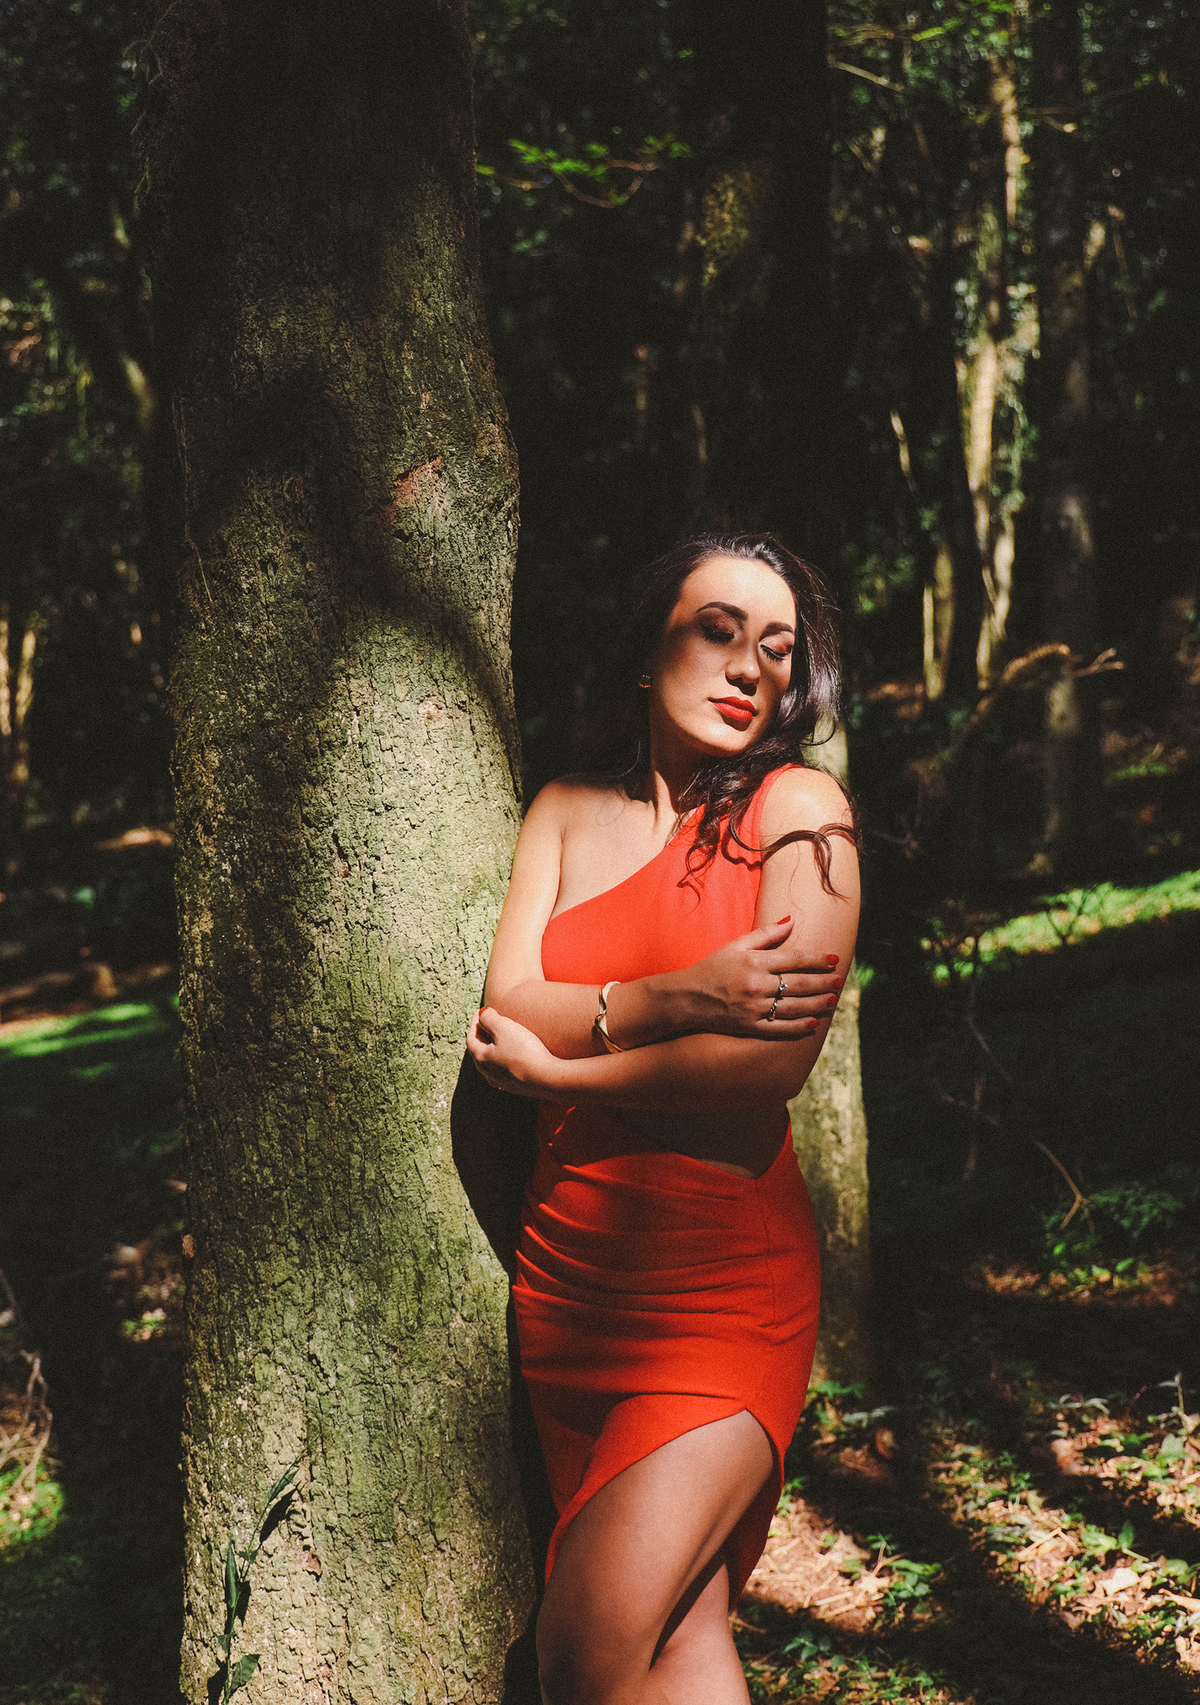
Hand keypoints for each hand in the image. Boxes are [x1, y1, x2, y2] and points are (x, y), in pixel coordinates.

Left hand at [466, 1007, 566, 1097]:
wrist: (547, 1078)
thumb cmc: (523, 1051)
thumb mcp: (504, 1028)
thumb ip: (489, 1018)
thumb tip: (483, 1015)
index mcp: (481, 1058)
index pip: (471, 1038)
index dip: (475, 1023)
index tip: (481, 1011)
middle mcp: (488, 1073)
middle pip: (479, 1051)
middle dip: (482, 1036)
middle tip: (488, 1023)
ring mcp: (502, 1082)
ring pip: (491, 1063)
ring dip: (493, 1049)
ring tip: (500, 1039)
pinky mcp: (517, 1086)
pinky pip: (505, 1070)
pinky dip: (505, 1059)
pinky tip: (513, 1056)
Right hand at [681, 917, 845, 1039]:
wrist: (687, 998)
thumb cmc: (712, 968)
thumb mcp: (736, 945)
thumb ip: (766, 934)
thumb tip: (792, 920)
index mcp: (755, 963)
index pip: (795, 959)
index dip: (817, 959)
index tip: (834, 959)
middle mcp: (757, 985)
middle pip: (799, 984)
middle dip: (823, 982)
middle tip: (840, 981)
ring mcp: (754, 1008)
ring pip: (794, 1007)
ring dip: (816, 1004)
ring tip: (832, 1001)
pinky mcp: (750, 1027)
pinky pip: (780, 1029)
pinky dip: (798, 1027)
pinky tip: (813, 1023)